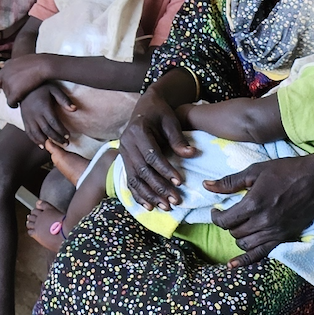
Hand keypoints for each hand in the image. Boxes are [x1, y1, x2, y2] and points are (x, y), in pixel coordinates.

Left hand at [0, 52, 52, 106]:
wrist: (43, 65)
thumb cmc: (36, 61)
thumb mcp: (20, 59)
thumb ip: (11, 63)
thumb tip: (3, 64)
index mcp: (5, 67)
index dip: (4, 84)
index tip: (11, 86)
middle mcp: (5, 75)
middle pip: (3, 88)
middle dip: (9, 91)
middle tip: (17, 92)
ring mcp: (9, 84)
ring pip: (7, 96)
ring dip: (12, 97)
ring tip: (19, 98)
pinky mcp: (14, 93)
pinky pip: (10, 102)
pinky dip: (13, 104)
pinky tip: (18, 104)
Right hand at [16, 81, 76, 146]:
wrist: (22, 86)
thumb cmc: (41, 87)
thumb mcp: (54, 89)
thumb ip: (64, 99)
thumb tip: (74, 109)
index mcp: (44, 107)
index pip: (54, 122)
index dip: (61, 131)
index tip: (68, 136)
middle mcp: (35, 114)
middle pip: (47, 130)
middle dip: (57, 138)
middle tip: (66, 143)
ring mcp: (28, 118)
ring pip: (37, 134)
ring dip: (46, 141)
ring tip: (55, 146)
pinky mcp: (24, 120)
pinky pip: (29, 132)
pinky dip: (35, 140)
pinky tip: (42, 145)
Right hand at [118, 89, 195, 208]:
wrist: (145, 107)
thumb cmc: (160, 113)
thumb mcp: (171, 121)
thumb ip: (178, 138)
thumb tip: (191, 154)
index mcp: (137, 131)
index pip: (151, 156)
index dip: (165, 170)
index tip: (180, 182)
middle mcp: (126, 144)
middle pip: (142, 171)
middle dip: (159, 188)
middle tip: (175, 200)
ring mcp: (123, 154)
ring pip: (134, 179)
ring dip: (149, 195)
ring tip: (165, 207)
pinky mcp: (124, 161)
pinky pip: (129, 181)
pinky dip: (138, 195)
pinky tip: (149, 206)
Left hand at [206, 149, 313, 255]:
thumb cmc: (286, 171)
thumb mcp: (255, 171)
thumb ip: (229, 182)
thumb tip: (206, 186)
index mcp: (253, 204)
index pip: (225, 220)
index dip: (216, 217)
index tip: (217, 210)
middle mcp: (263, 222)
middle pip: (234, 233)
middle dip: (228, 225)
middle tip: (230, 215)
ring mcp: (275, 232)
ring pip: (245, 244)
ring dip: (238, 237)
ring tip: (239, 227)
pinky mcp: (285, 238)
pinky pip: (261, 254)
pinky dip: (245, 260)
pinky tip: (233, 264)